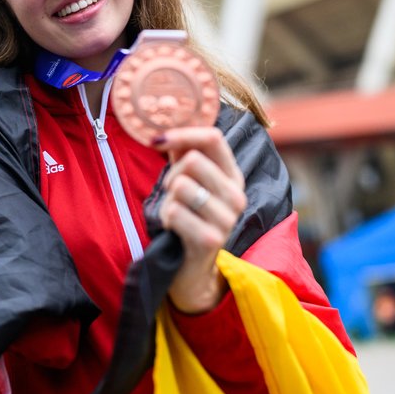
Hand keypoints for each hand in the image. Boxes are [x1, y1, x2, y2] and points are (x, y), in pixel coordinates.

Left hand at [154, 127, 246, 313]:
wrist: (192, 267)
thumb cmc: (189, 216)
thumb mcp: (191, 180)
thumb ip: (185, 151)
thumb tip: (166, 125)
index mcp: (234, 176)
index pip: (213, 137)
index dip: (182, 133)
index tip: (157, 140)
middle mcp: (237, 196)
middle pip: (192, 160)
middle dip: (171, 174)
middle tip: (172, 193)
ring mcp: (227, 219)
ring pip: (180, 185)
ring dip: (167, 199)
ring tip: (175, 212)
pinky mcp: (210, 239)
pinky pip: (174, 211)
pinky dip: (165, 217)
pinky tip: (174, 229)